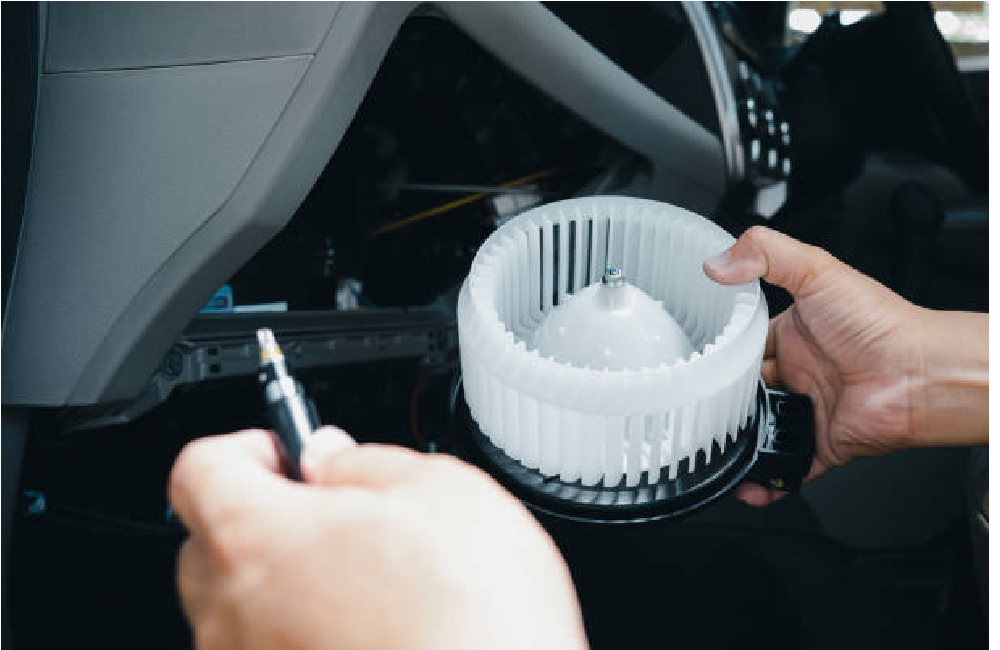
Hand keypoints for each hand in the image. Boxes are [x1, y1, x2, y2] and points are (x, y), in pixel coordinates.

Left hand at [169, 428, 588, 649]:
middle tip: (338, 514)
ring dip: (289, 584)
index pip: (199, 469)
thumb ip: (365, 460)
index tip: (289, 452)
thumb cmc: (475, 621)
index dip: (249, 448)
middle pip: (210, 544)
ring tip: (372, 582)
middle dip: (265, 518)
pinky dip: (306, 635)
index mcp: (256, 539)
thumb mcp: (442, 490)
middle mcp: (233, 616)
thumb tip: (333, 457)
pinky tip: (374, 630)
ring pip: (243, 609)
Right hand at [704, 226, 986, 505]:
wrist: (920, 373)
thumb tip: (716, 262)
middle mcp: (802, 371)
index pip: (744, 343)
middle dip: (722, 398)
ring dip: (739, 440)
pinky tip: (745, 486)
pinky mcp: (824, 443)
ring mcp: (812, 408)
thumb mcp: (817, 270)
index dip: (719, 350)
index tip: (692, 357)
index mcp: (795, 333)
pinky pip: (791, 467)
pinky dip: (768, 482)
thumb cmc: (881, 323)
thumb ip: (765, 254)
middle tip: (694, 403)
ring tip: (709, 445)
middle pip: (748, 389)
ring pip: (763, 429)